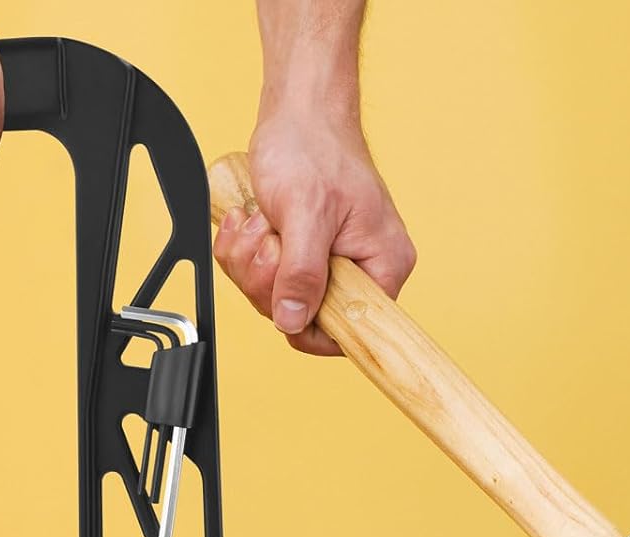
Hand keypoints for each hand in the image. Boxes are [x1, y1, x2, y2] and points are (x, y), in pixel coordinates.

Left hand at [213, 114, 415, 354]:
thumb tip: (294, 320)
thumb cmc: (314, 146)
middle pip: (304, 318)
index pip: (351, 332)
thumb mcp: (306, 212)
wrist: (297, 110)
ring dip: (252, 263)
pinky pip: (261, 280)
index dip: (310, 326)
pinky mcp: (299, 256)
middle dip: (270, 281)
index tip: (285, 296)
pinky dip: (245, 253)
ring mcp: (328, 265)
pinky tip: (251, 222)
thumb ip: (302, 271)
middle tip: (271, 239)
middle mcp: (360, 271)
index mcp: (383, 266)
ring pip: (275, 300)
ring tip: (261, 222)